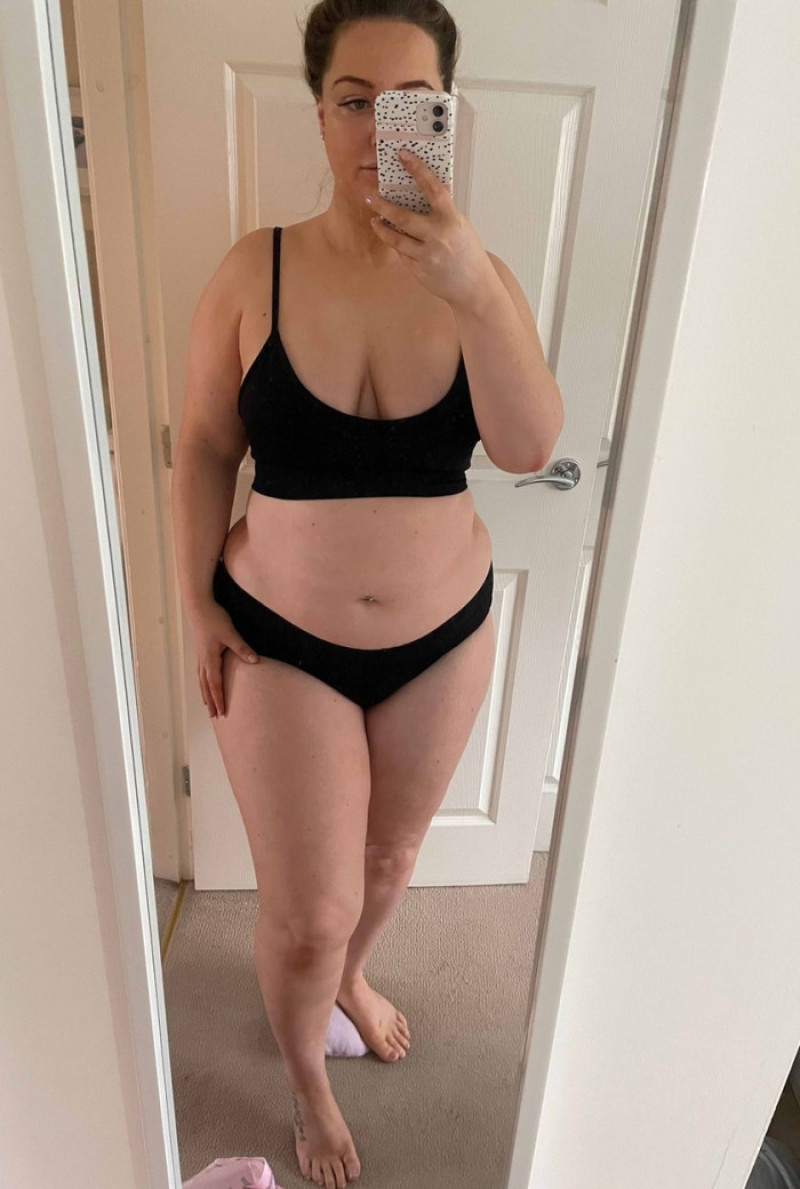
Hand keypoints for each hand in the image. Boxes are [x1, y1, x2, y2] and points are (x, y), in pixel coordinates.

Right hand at [188, 600, 258, 717]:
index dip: (219, 699)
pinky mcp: (201, 649)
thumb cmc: (214, 619)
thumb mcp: (230, 634)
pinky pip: (201, 671)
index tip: (222, 713)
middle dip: (211, 702)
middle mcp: (203, 660)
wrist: (198, 606)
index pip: (215, 684)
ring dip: (205, 693)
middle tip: (214, 716)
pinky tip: (205, 681)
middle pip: (206, 686)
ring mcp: (200, 655)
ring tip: (208, 705)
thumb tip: (255, 661)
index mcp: (210, 659)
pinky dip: (203, 681)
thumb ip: (242, 648)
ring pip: (202, 679)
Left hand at [364, 149, 493, 307]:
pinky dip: (398, 245)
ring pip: (395, 238)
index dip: (418, 170)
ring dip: (382, 228)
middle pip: (402, 217)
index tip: (404, 156)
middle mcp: (437, 236)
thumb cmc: (469, 255)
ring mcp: (426, 255)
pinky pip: (402, 253)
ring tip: (375, 220)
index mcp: (451, 220)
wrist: (474, 288)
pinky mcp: (418, 270)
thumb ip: (444, 213)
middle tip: (368, 196)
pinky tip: (395, 239)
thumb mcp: (461, 227)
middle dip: (381, 205)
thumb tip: (427, 194)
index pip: (432, 189)